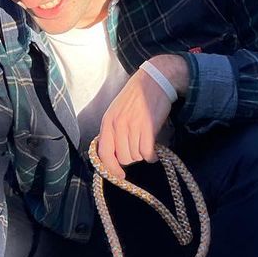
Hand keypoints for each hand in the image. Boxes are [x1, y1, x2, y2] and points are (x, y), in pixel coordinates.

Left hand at [97, 55, 187, 179]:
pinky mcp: (148, 127)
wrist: (154, 81)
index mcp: (107, 122)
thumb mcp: (117, 112)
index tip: (119, 175)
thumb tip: (113, 154)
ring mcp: (132, 126)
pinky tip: (154, 152)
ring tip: (146, 144)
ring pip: (135, 156)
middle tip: (138, 149)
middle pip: (122, 158)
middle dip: (131, 158)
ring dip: (142, 155)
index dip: (110, 168)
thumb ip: (113, 131)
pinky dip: (152, 156)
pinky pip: (147, 152)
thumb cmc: (136, 98)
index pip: (103, 153)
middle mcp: (118, 125)